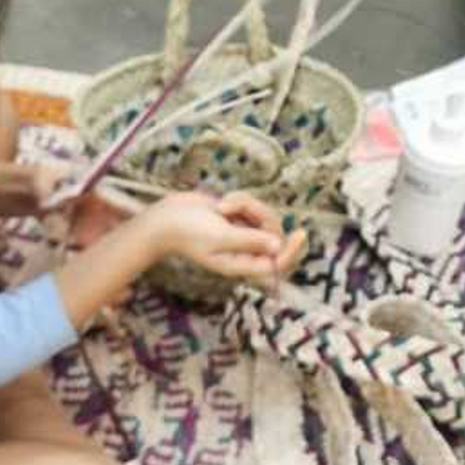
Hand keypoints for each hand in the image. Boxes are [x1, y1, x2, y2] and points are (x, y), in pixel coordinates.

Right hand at [147, 192, 307, 280]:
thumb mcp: (220, 237)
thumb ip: (250, 241)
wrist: (165, 217)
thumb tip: (278, 246)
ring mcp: (243, 233)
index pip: (277, 265)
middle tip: (234, 207)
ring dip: (246, 204)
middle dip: (260, 214)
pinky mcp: (239, 217)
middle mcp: (245, 251)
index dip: (292, 252)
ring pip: (264, 216)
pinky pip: (253, 205)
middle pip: (274, 233)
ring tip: (223, 204)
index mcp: (242, 264)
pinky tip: (222, 202)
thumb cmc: (187, 232)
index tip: (299, 233)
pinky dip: (240, 199)